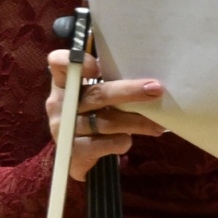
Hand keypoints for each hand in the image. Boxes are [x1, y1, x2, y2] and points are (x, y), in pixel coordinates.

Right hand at [45, 51, 167, 180]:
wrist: (73, 156)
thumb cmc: (89, 117)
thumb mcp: (92, 98)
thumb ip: (109, 85)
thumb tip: (149, 81)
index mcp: (63, 84)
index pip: (59, 63)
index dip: (75, 61)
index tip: (97, 66)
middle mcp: (60, 105)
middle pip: (96, 94)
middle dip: (130, 91)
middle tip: (156, 89)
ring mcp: (64, 129)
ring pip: (106, 122)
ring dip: (136, 122)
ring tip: (158, 124)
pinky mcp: (74, 151)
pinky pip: (105, 144)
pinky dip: (123, 141)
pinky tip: (130, 140)